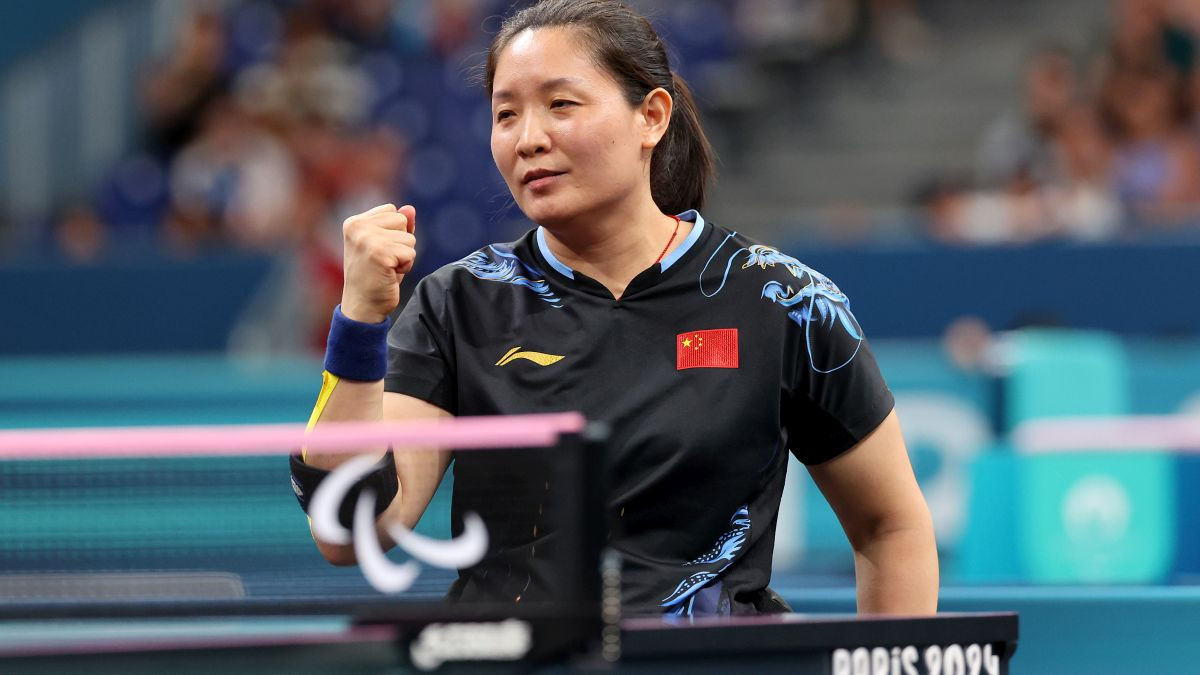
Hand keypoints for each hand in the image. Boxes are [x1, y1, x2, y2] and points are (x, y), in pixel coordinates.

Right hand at [340, 203, 416, 322]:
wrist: (362, 307)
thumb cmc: (374, 277)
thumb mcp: (385, 246)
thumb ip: (397, 226)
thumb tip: (410, 208)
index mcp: (354, 222)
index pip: (391, 210)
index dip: (394, 232)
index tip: (378, 251)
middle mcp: (357, 227)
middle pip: (402, 220)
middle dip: (401, 243)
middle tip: (384, 261)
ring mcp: (368, 239)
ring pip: (409, 238)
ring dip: (404, 256)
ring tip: (386, 269)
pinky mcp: (380, 253)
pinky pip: (410, 253)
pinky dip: (406, 266)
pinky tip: (390, 275)